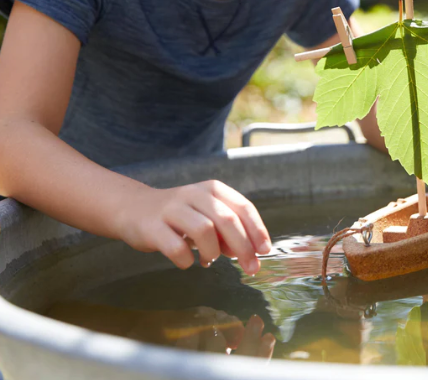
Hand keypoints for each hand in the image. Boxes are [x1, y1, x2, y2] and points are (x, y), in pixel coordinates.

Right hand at [116, 180, 271, 275]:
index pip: (242, 207)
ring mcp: (172, 209)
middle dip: (243, 247)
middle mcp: (194, 194)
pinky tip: (187, 261)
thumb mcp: (207, 215)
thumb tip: (247, 253)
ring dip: (213, 251)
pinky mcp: (153, 227)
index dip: (257, 230)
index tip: (264, 250)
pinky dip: (186, 260)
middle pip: (226, 220)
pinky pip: (176, 248)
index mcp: (212, 189)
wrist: (134, 208)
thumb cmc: (179, 215)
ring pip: (204, 231)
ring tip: (210, 259)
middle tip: (251, 267)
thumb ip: (227, 231)